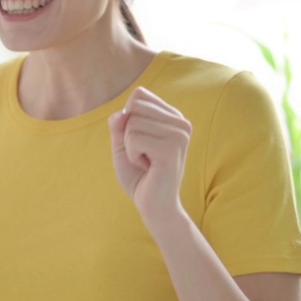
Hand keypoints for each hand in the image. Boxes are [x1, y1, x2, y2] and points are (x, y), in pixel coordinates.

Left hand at [108, 87, 191, 226]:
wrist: (154, 205)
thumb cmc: (139, 175)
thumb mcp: (123, 144)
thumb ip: (119, 125)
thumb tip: (120, 113)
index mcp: (173, 117)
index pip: (139, 95)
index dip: (128, 119)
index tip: (141, 142)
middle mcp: (181, 122)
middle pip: (134, 107)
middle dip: (128, 133)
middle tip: (143, 154)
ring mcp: (179, 134)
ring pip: (131, 124)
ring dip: (130, 147)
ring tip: (146, 161)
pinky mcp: (171, 148)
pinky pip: (133, 139)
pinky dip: (132, 156)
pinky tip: (148, 167)